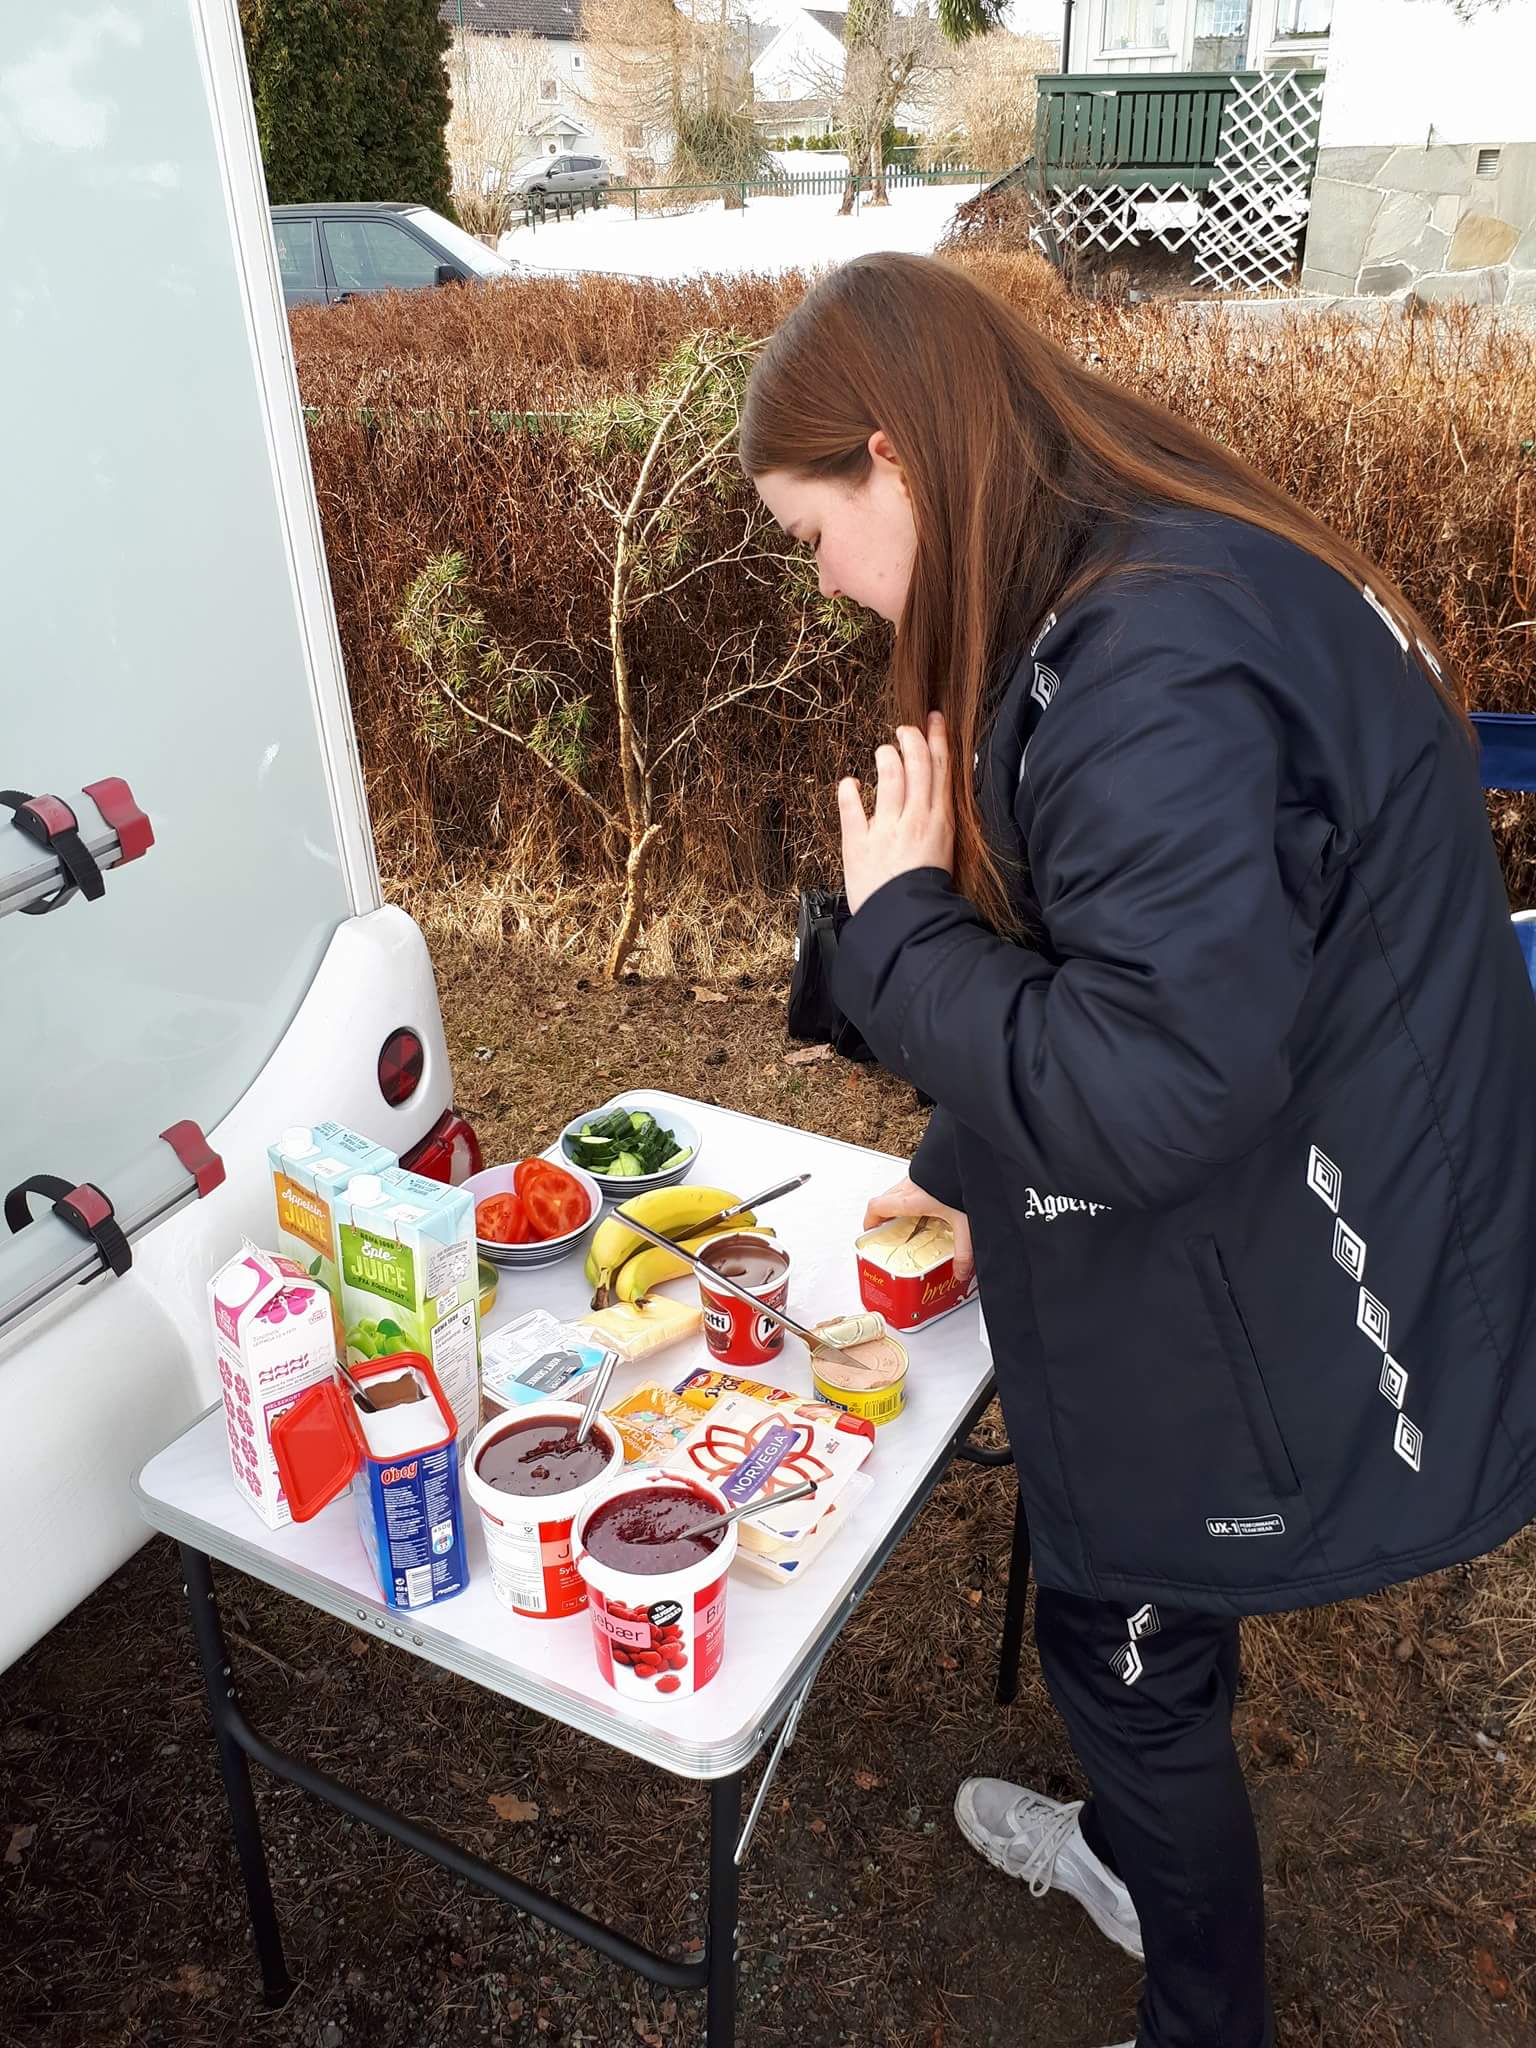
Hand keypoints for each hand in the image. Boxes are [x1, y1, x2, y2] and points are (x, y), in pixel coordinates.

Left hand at [839, 712, 954, 915]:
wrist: (908, 921)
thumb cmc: (926, 892)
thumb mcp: (944, 851)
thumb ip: (936, 822)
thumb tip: (932, 796)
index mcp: (939, 822)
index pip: (940, 771)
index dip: (937, 741)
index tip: (934, 721)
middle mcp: (914, 819)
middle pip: (916, 766)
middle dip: (911, 740)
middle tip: (904, 728)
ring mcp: (886, 829)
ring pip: (889, 778)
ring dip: (886, 757)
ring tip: (882, 750)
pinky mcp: (859, 844)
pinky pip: (852, 809)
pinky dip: (849, 792)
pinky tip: (849, 782)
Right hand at [863, 1173, 973, 1284]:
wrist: (970, 1156)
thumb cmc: (961, 1179)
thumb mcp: (964, 1223)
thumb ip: (963, 1251)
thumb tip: (960, 1271)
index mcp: (910, 1199)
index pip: (876, 1207)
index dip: (869, 1221)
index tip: (871, 1233)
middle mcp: (910, 1184)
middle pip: (884, 1200)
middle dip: (885, 1217)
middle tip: (892, 1231)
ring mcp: (918, 1173)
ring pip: (898, 1190)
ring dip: (901, 1205)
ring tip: (914, 1219)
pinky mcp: (928, 1168)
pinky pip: (913, 1183)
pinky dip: (915, 1195)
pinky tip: (934, 1203)